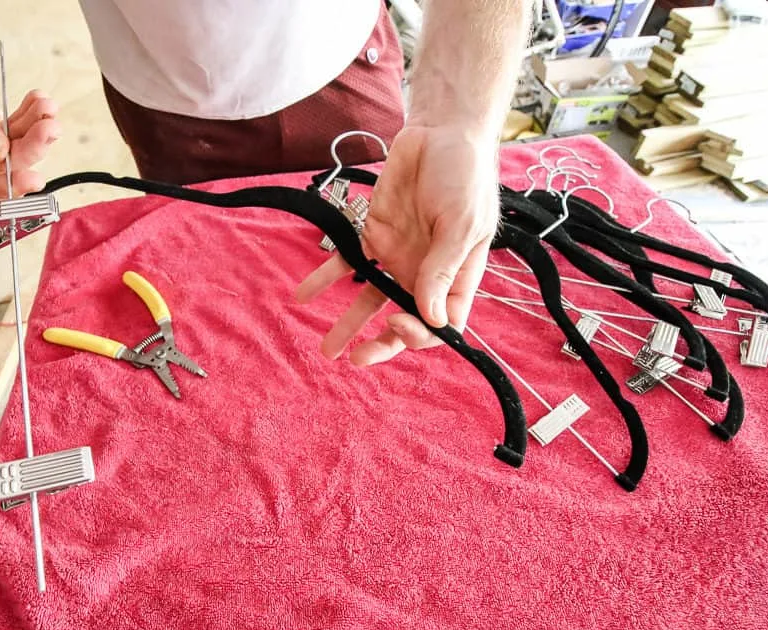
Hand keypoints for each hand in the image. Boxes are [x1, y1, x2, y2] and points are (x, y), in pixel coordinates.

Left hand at [295, 125, 498, 365]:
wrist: (439, 133)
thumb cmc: (464, 177)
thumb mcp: (461, 225)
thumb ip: (441, 270)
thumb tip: (432, 318)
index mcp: (455, 277)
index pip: (440, 323)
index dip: (419, 333)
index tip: (397, 321)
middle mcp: (424, 273)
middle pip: (402, 320)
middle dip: (382, 343)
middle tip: (357, 359)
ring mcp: (396, 256)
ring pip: (371, 299)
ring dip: (349, 324)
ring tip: (327, 349)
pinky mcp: (371, 234)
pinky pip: (344, 263)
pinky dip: (323, 279)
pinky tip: (303, 296)